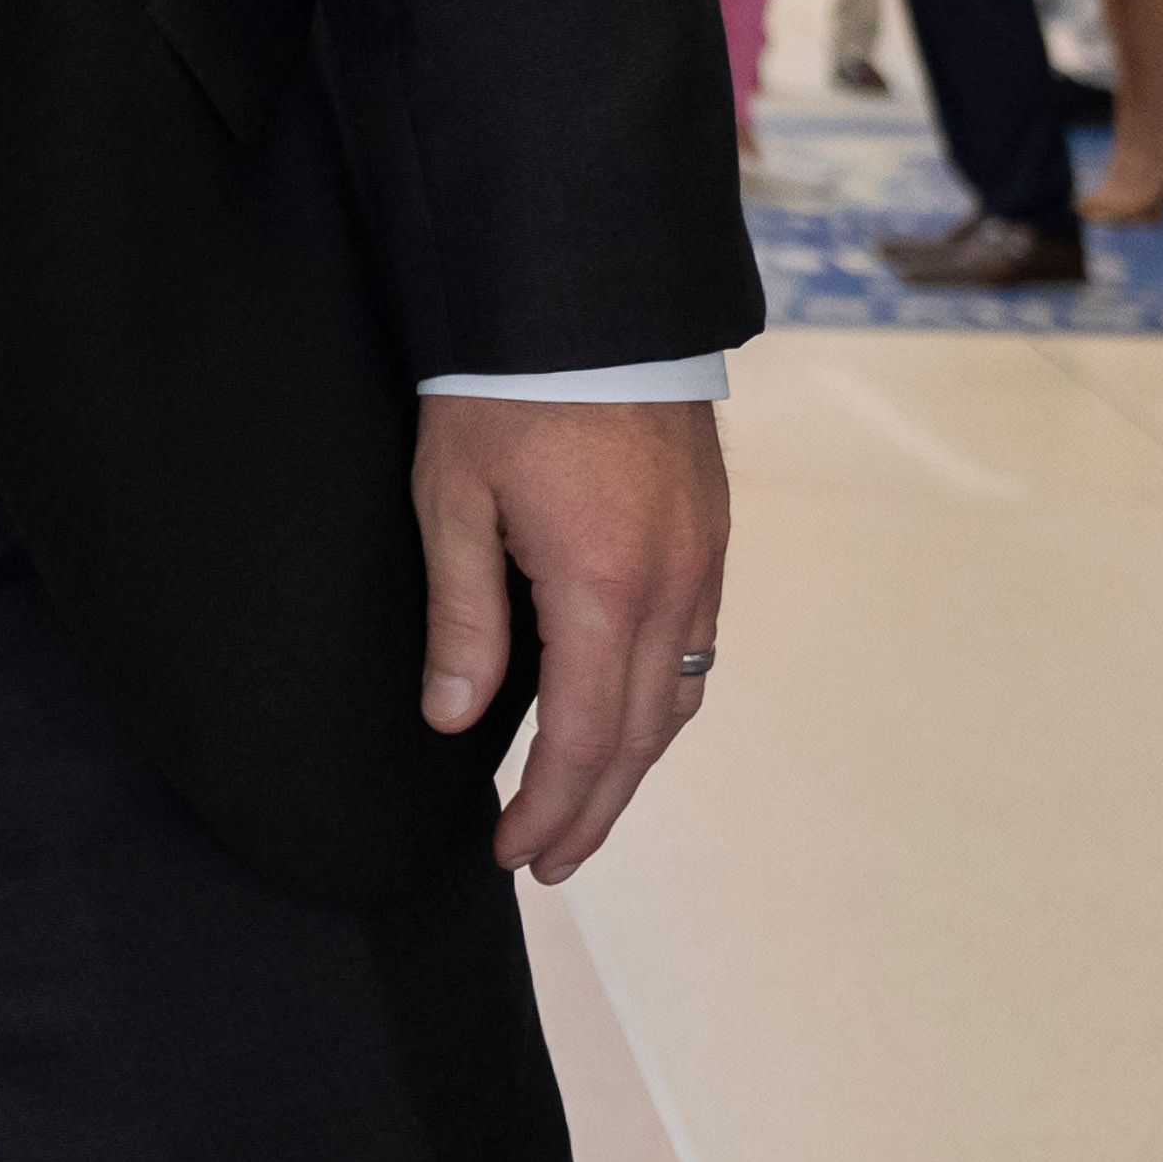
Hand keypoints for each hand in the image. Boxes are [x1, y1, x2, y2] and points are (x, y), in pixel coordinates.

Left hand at [413, 394, 727, 884]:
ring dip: (633, 766)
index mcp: (603, 589)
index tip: (511, 854)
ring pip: (680, 699)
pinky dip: (663, 705)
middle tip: (548, 865)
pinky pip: (697, 649)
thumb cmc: (502, 389)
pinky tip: (629, 719)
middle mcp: (671, 589)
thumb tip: (452, 718)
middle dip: (592, 810)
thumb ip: (463, 617)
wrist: (585, 296)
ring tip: (584, 810)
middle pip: (641, 738)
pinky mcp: (709, 535)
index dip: (549, 808)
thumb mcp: (454, 499)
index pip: (584, 738)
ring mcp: (702, 562)